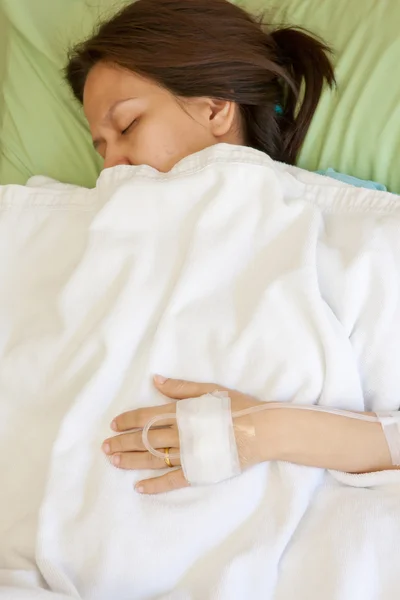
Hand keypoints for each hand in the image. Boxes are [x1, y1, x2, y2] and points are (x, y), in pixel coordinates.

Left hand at [102, 376, 269, 493]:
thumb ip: (181, 388)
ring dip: (131, 461)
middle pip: (145, 439)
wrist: (262, 431)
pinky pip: (172, 480)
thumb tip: (155, 380)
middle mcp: (181, 435)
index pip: (147, 417)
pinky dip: (155, 485)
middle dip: (123, 442)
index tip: (114, 424)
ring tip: (114, 461)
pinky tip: (139, 487)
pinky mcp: (198, 472)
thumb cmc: (238, 406)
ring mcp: (188, 455)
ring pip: (153, 459)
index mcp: (182, 413)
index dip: (129, 420)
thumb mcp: (210, 390)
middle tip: (105, 446)